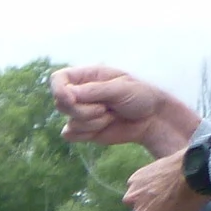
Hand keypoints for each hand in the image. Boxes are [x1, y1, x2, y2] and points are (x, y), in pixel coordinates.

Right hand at [52, 64, 200, 157]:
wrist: (152, 118)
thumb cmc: (141, 96)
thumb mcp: (121, 88)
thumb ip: (93, 90)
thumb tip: (66, 95)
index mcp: (89, 76)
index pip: (58, 79)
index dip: (58, 90)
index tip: (71, 99)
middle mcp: (80, 93)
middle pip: (61, 104)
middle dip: (82, 111)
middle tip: (106, 108)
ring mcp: (79, 112)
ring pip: (69, 122)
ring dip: (92, 123)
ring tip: (111, 115)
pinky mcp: (82, 129)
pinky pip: (69, 135)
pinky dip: (87, 134)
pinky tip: (105, 126)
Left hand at [128, 148, 210, 210]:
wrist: (192, 173)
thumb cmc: (185, 167)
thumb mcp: (162, 169)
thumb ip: (155, 182)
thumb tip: (162, 190)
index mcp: (134, 181)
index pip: (138, 197)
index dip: (154, 198)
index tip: (164, 196)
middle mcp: (131, 198)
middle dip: (155, 210)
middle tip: (173, 204)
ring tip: (179, 208)